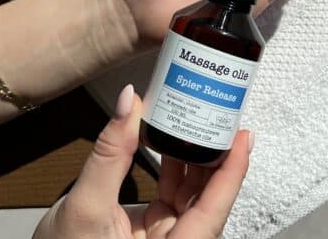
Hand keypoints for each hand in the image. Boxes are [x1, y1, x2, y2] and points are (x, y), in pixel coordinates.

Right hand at [34, 85, 252, 238]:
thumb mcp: (85, 205)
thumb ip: (110, 154)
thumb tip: (130, 103)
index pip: (213, 210)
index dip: (232, 171)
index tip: (242, 136)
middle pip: (208, 200)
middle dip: (215, 158)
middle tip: (218, 117)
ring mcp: (166, 237)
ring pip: (193, 195)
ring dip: (194, 158)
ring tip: (195, 120)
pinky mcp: (154, 228)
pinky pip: (174, 195)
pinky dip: (175, 167)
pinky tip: (173, 141)